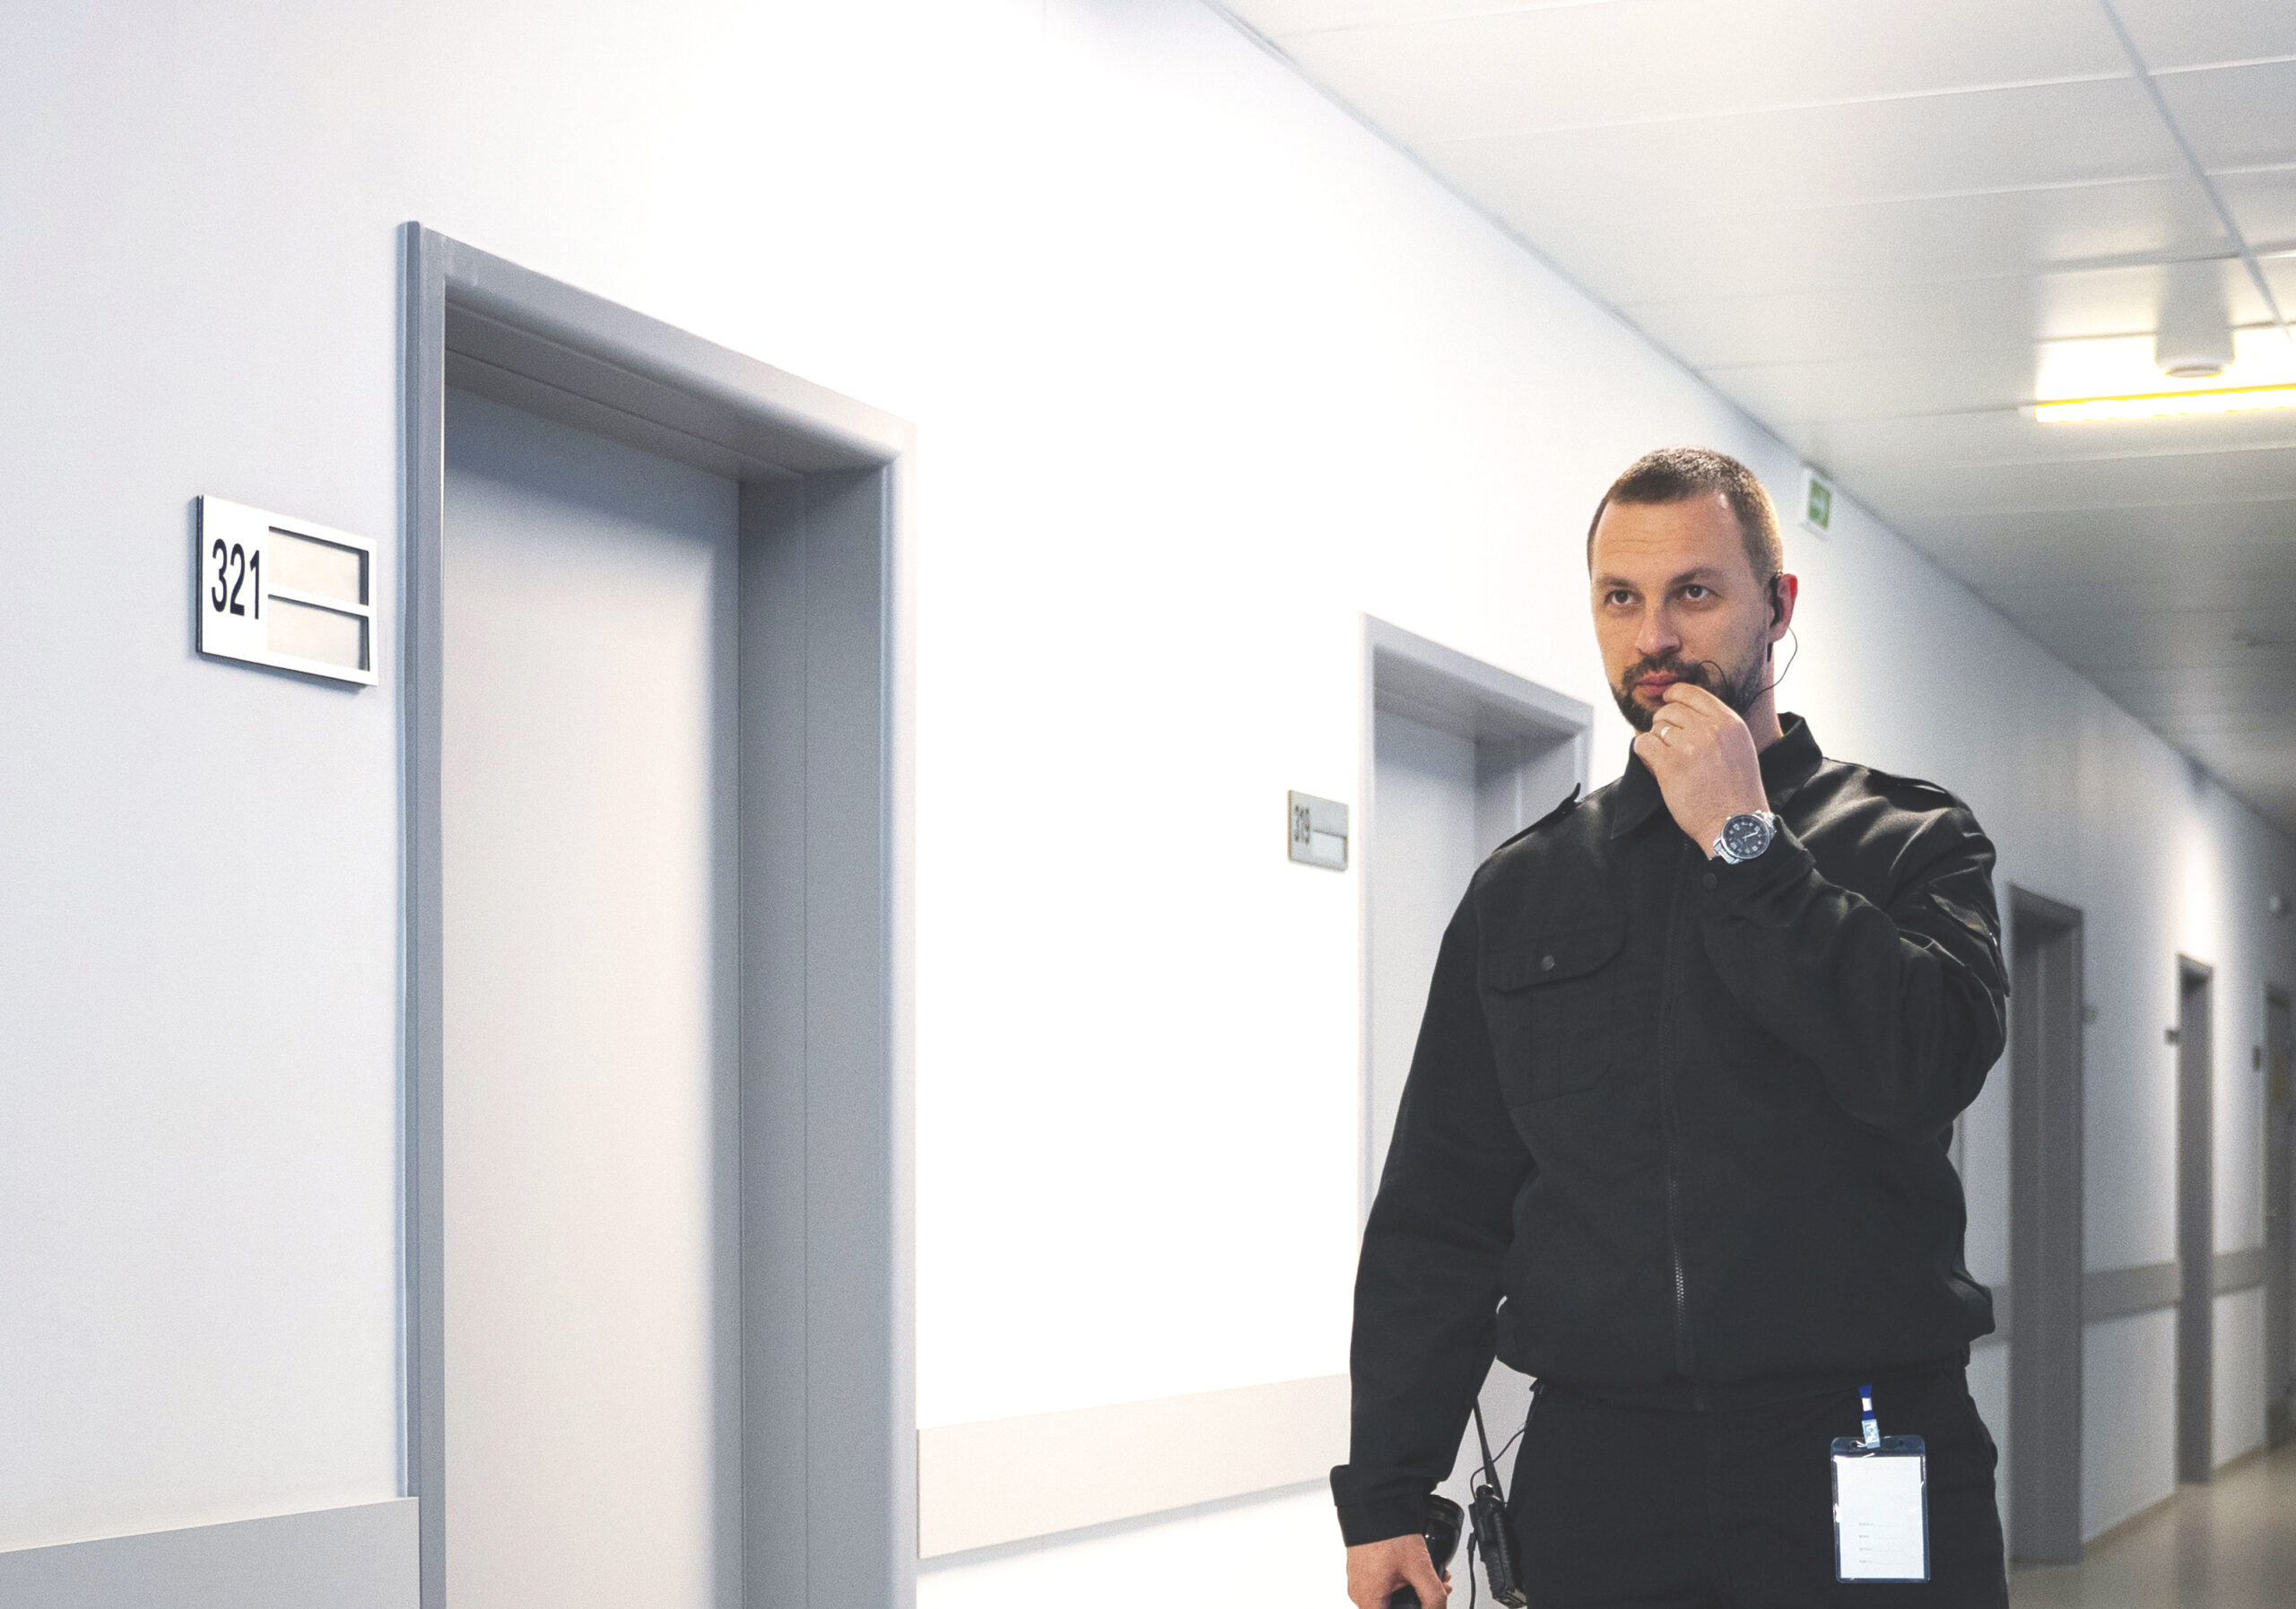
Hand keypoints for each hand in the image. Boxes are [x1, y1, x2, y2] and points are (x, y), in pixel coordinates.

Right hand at [1346, 1534, 1447, 1608]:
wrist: (1374, 1504)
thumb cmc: (1388, 1533)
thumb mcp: (1419, 1568)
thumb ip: (1433, 1596)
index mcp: (1368, 1599)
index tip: (1429, 1606)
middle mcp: (1360, 1593)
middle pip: (1395, 1608)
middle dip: (1421, 1602)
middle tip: (1439, 1590)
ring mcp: (1361, 1580)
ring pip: (1391, 1596)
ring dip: (1415, 1590)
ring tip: (1434, 1577)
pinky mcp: (1364, 1568)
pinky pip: (1385, 1582)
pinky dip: (1404, 1579)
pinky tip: (1419, 1569)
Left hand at [1631, 682, 1767, 853]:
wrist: (1735, 823)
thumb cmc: (1736, 791)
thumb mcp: (1739, 746)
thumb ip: (1716, 726)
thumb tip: (1684, 711)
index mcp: (1729, 722)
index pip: (1691, 692)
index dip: (1673, 696)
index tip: (1666, 702)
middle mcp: (1710, 729)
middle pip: (1670, 710)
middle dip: (1664, 724)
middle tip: (1669, 744)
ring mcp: (1689, 745)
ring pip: (1657, 727)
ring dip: (1657, 742)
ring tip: (1668, 760)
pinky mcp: (1670, 765)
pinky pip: (1643, 743)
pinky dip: (1643, 751)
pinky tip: (1653, 763)